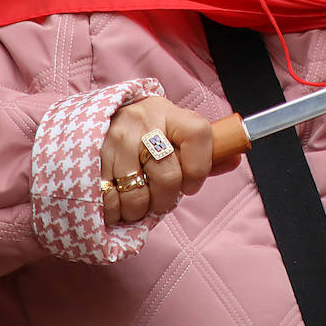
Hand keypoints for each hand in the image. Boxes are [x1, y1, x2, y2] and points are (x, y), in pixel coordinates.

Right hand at [100, 96, 241, 224]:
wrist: (97, 120)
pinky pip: (109, 202)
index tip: (191, 185)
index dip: (200, 168)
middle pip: (168, 176)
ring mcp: (114, 140)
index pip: (198, 135)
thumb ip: (203, 151)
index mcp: (168, 113)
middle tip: (160, 200)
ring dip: (139, 209)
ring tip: (136, 201)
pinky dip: (115, 212)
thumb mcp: (173, 131)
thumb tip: (235, 157)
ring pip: (137, 195)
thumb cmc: (145, 132)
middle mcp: (141, 123)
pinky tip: (117, 201)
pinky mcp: (90, 159)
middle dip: (166, 199)